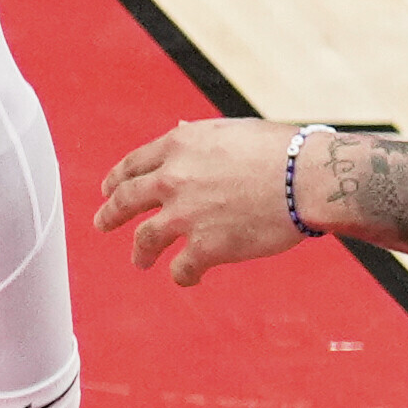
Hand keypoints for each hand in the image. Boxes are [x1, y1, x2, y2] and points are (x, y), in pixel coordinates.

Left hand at [95, 119, 310, 287]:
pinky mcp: (205, 247)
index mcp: (179, 146)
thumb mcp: (229, 130)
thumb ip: (198, 137)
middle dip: (111, 213)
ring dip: (140, 252)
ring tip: (140, 261)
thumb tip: (179, 129)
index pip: (134, 164)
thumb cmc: (280, 150)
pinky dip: (181, 275)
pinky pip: (181, 269)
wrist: (305, 178)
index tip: (108, 190)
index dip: (117, 179)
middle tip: (102, 222)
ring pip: (145, 239)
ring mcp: (185, 215)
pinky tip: (187, 278)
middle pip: (126, 199)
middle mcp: (173, 179)